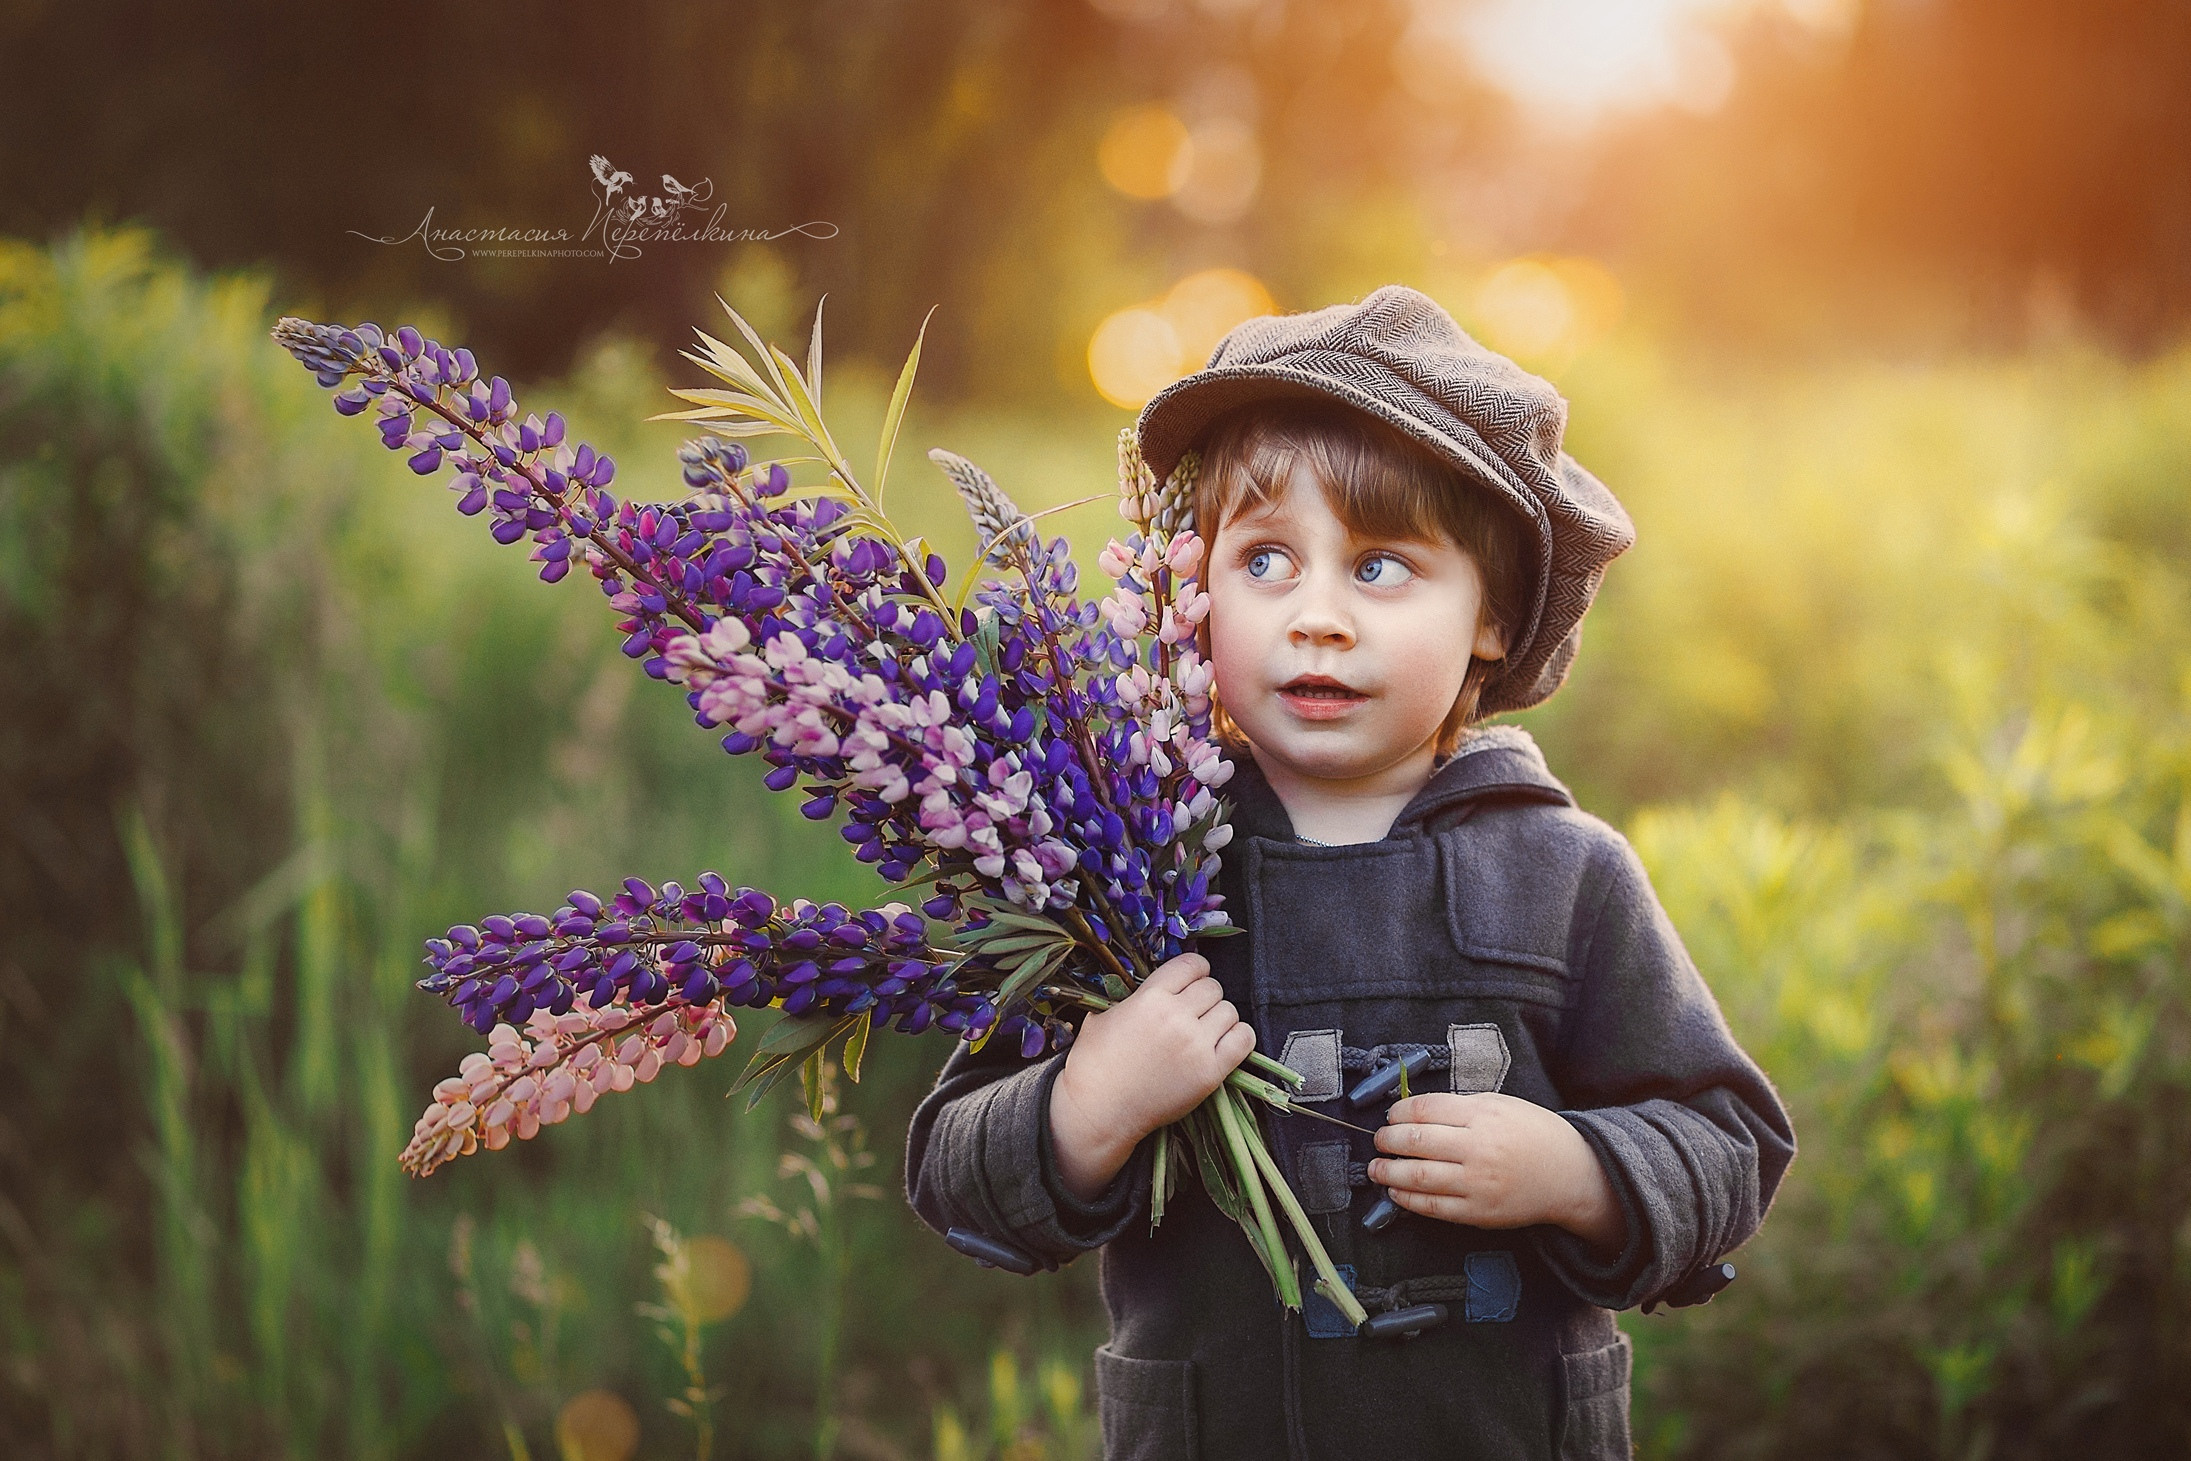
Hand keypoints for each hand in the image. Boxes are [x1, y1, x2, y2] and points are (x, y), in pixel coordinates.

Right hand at [1048, 953, 1255, 1200]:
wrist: (1100, 1111)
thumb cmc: (1094, 1065)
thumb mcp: (1104, 1016)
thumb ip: (1134, 997)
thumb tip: (1155, 988)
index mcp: (1150, 998)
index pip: (1191, 965)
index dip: (1195, 971)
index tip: (1193, 981)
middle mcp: (1177, 1017)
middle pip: (1213, 987)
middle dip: (1204, 996)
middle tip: (1194, 1011)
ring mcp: (1196, 1045)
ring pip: (1230, 1011)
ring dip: (1220, 1017)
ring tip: (1206, 1029)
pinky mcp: (1210, 1073)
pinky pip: (1243, 1040)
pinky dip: (1238, 1036)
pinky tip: (1224, 1042)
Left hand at [1368, 1092, 1625, 1253]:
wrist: (1570, 1174)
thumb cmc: (1533, 1134)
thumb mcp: (1500, 1104)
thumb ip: (1459, 1106)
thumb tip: (1412, 1110)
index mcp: (1483, 1115)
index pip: (1425, 1109)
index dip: (1398, 1112)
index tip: (1391, 1115)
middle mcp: (1479, 1148)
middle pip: (1415, 1142)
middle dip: (1387, 1140)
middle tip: (1378, 1140)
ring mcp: (1478, 1183)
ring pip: (1419, 1177)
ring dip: (1388, 1172)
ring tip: (1376, 1168)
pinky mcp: (1479, 1212)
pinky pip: (1434, 1207)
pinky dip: (1408, 1200)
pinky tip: (1396, 1192)